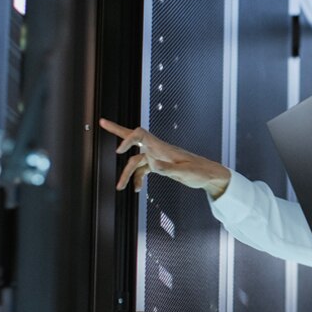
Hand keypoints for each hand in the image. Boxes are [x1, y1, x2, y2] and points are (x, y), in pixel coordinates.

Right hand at [98, 118, 231, 198]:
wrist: (209, 175)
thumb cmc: (199, 172)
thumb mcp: (184, 172)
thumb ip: (168, 169)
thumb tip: (153, 166)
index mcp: (162, 147)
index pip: (140, 134)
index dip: (127, 139)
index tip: (119, 151)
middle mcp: (157, 149)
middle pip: (133, 137)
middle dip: (117, 131)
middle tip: (102, 122)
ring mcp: (157, 157)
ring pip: (135, 161)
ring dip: (126, 173)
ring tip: (119, 187)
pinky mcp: (159, 165)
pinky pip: (143, 170)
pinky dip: (138, 179)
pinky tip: (137, 189)